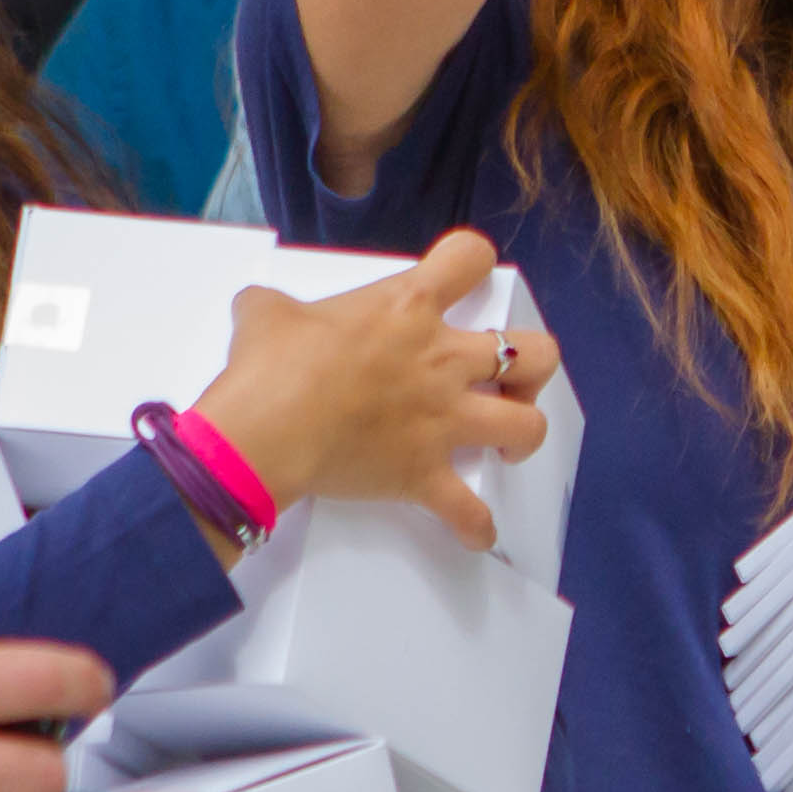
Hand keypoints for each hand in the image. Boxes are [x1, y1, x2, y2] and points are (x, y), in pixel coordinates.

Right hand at [196, 232, 549, 547]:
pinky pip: (469, 511)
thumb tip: (259, 307)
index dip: (471, 260)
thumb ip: (275, 304)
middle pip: (533, 352)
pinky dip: (476, 526)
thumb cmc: (268, 368)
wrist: (261, 434)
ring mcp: (441, 420)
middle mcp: (441, 360)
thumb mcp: (265, 313)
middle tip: (504, 376)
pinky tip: (476, 533)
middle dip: (532, 364)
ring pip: (526, 425)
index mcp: (408, 308)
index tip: (461, 275)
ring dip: (523, 434)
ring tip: (505, 441)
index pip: (469, 258)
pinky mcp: (424, 474)